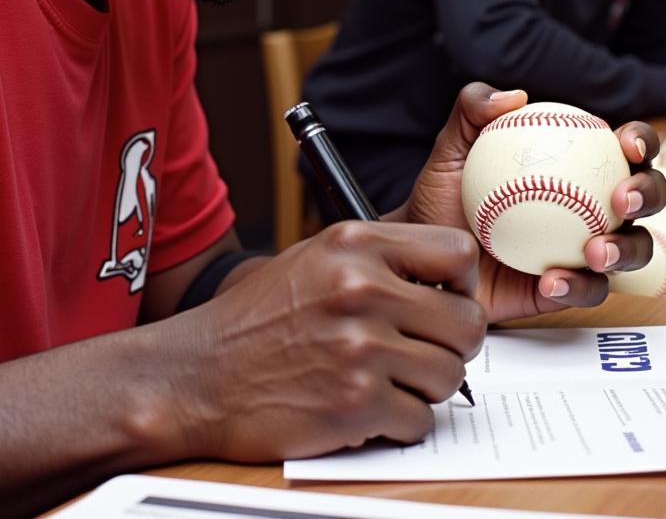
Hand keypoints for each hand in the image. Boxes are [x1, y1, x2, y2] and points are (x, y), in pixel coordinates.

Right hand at [155, 220, 486, 461]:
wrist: (198, 374)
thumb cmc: (257, 318)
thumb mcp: (316, 257)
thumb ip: (381, 259)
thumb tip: (446, 278)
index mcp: (356, 244)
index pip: (457, 252)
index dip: (462, 283)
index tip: (449, 300)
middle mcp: (362, 288)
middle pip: (466, 322)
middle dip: (452, 344)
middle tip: (424, 350)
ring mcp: (361, 347)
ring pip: (450, 375)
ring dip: (426, 385)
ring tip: (386, 377)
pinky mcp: (356, 403)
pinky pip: (420, 420)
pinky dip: (399, 421)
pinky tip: (366, 405)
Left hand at [403, 84, 665, 324]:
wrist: (427, 256)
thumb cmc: (442, 196)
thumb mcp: (450, 149)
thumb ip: (473, 110)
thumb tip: (514, 96)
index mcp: (577, 163)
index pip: (624, 145)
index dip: (641, 139)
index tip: (626, 142)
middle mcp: (593, 203)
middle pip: (647, 195)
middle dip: (649, 193)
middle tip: (622, 198)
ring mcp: (587, 249)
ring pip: (634, 249)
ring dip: (625, 249)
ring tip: (595, 251)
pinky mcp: (572, 288)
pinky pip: (590, 290)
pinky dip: (577, 286)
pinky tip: (552, 281)